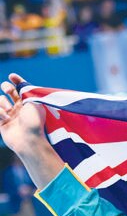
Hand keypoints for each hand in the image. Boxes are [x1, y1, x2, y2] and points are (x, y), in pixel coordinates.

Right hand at [0, 74, 63, 188]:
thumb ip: (27, 91)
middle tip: (9, 89)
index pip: (22, 88)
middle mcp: (20, 107)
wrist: (28, 139)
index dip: (16, 80)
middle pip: (8, 90)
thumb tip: (22, 82)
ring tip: (9, 111)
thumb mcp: (34, 102)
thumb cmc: (34, 121)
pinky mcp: (2, 121)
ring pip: (0, 99)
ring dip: (3, 103)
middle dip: (6, 87)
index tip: (12, 76)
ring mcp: (10, 113)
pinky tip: (6, 118)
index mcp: (30, 102)